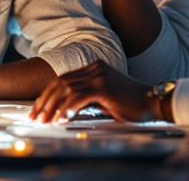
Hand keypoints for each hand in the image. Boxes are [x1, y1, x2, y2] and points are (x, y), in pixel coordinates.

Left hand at [28, 61, 156, 122]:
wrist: (153, 102)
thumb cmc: (129, 104)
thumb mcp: (103, 99)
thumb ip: (85, 99)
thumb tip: (62, 110)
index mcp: (93, 67)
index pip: (62, 80)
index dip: (46, 95)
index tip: (36, 109)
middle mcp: (95, 68)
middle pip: (60, 83)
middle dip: (44, 101)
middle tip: (34, 117)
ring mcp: (100, 76)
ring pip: (66, 90)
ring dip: (52, 107)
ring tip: (45, 121)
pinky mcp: (105, 88)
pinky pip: (79, 98)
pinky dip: (67, 109)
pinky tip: (61, 119)